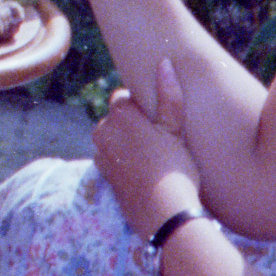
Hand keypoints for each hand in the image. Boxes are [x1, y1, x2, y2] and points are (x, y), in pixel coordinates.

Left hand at [92, 58, 201, 241]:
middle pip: (117, 118)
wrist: (164, 212)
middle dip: (133, 125)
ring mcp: (100, 154)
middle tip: (159, 141)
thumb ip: (169, 95)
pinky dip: (124, 161)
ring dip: (127, 143)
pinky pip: (113, 158)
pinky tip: (143, 172)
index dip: (142, 108)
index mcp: (119, 114)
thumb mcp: (176, 128)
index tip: (158, 122)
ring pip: (114, 138)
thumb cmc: (174, 167)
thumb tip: (163, 63)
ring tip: (153, 158)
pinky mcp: (103, 174)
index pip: (124, 97)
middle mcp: (103, 130)